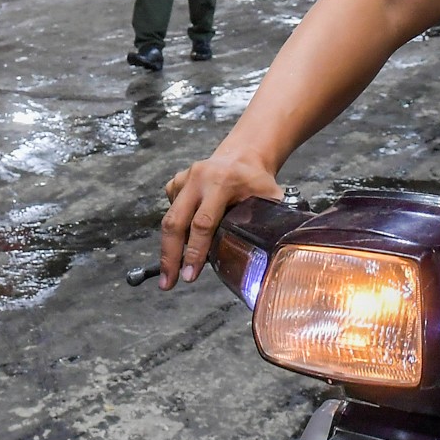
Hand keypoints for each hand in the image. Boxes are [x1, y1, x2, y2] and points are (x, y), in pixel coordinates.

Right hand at [159, 150, 282, 287]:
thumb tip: (271, 255)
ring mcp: (184, 179)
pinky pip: (170, 210)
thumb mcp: (269, 198)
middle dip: (170, 255)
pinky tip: (185, 236)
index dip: (195, 252)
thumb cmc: (257, 181)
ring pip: (169, 218)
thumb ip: (268, 223)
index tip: (190, 275)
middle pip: (175, 222)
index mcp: (222, 182)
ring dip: (167, 247)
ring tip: (169, 272)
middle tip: (168, 283)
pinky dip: (175, 228)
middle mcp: (198, 179)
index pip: (203, 223)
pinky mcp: (176, 182)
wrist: (243, 155)